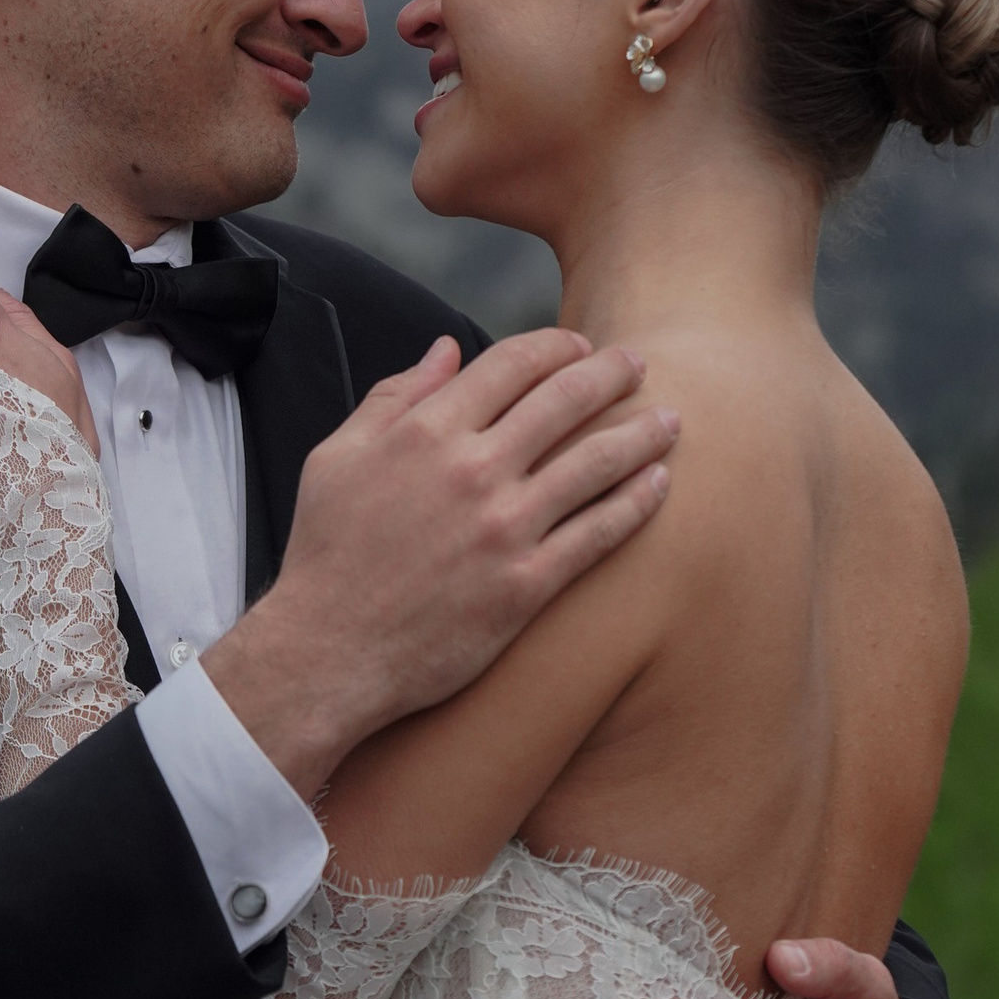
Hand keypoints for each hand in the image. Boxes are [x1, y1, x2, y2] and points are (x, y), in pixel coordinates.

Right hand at [201, 331, 678, 798]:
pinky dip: (636, 503)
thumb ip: (393, 397)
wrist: (327, 653)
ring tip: (671, 420)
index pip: (512, 363)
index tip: (579, 345)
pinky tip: (659, 485)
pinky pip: (598, 534)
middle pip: (565, 400)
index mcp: (426, 431)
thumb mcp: (336, 457)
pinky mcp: (526, 585)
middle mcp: (472, 470)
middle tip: (640, 364)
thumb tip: (445, 351)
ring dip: (642, 434)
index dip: (556, 346)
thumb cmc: (327, 555)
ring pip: (595, 462)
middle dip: (612, 373)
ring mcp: (504, 529)